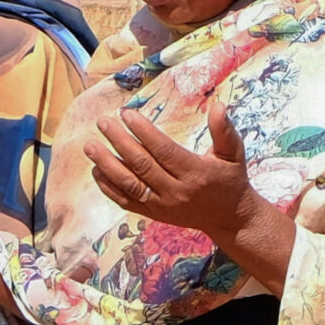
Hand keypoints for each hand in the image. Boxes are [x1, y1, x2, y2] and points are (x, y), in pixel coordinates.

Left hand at [88, 109, 259, 239]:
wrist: (229, 219)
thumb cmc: (230, 180)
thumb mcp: (234, 154)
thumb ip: (225, 131)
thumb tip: (219, 105)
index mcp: (196, 174)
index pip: (163, 151)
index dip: (143, 132)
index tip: (126, 114)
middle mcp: (177, 192)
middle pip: (142, 165)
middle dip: (119, 142)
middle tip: (103, 122)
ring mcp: (163, 206)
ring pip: (130, 185)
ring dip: (107, 165)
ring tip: (90, 146)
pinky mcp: (154, 214)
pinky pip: (127, 202)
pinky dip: (109, 187)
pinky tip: (97, 170)